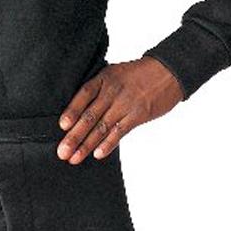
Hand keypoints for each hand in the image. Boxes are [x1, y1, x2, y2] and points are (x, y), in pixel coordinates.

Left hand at [56, 57, 182, 163]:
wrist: (169, 72)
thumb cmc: (138, 75)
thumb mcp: (115, 73)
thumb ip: (99, 89)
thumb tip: (78, 112)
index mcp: (104, 78)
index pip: (84, 95)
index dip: (72, 111)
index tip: (62, 126)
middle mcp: (112, 91)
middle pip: (89, 116)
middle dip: (74, 136)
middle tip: (62, 152)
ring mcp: (125, 104)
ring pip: (102, 127)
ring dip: (86, 145)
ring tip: (74, 158)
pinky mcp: (138, 115)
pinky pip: (119, 131)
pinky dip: (108, 144)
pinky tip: (97, 154)